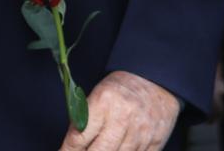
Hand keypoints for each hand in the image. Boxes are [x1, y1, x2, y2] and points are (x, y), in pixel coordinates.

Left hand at [60, 70, 180, 150]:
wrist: (155, 80)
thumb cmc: (120, 90)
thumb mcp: (97, 96)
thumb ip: (83, 122)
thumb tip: (71, 148)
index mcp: (103, 102)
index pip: (78, 138)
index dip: (68, 150)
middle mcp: (123, 117)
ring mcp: (141, 131)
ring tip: (102, 147)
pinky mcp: (155, 141)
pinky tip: (119, 148)